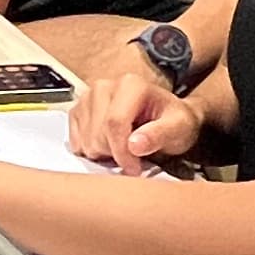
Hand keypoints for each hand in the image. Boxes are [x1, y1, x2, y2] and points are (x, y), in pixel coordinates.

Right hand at [68, 46, 201, 174]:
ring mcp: (88, 97)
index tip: (134, 169)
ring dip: (104, 153)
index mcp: (131, 85)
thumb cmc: (173, 121)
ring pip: (86, 141)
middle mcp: (105, 86)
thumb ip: (159, 135)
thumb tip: (135, 145)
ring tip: (123, 147)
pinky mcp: (78, 110)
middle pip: (98, 134)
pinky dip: (91, 150)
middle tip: (134, 156)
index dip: (122, 152)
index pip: (114, 124)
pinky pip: (76, 141)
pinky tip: (109, 145)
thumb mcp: (178, 128)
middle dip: (115, 154)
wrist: (165, 116)